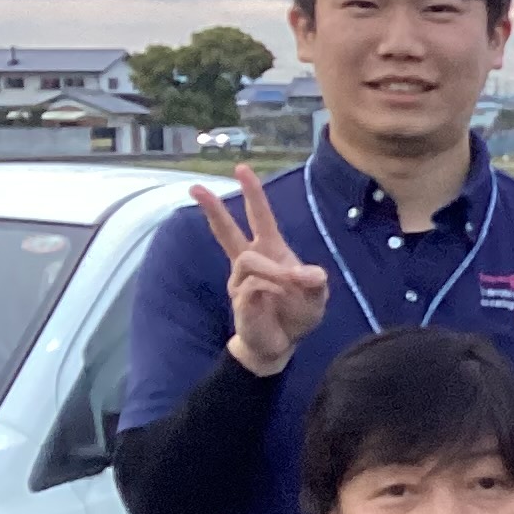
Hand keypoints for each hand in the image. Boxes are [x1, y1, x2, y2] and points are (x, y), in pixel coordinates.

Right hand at [195, 166, 329, 377]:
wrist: (281, 344)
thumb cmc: (298, 315)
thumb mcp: (318, 296)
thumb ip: (315, 281)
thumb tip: (303, 272)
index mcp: (272, 252)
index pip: (259, 217)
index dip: (253, 194)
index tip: (241, 169)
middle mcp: (250, 262)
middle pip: (229, 230)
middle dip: (214, 208)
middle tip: (195, 187)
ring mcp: (240, 280)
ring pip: (248, 260)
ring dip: (274, 271)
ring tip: (289, 289)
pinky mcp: (238, 299)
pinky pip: (252, 286)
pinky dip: (271, 291)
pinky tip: (277, 301)